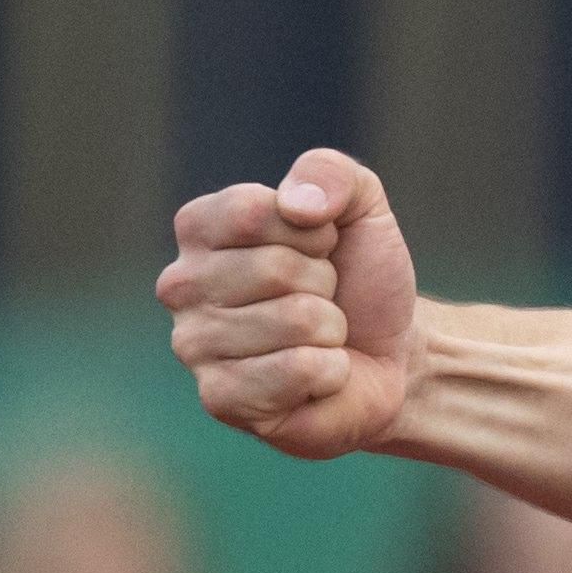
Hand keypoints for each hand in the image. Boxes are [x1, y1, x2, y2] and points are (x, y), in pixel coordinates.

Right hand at [158, 147, 419, 459]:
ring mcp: (194, 346)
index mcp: (200, 229)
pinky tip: (316, 377)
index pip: (250, 210)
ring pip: (295, 320)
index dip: (312, 229)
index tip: (321, 246)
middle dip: (324, 282)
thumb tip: (296, 204)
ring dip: (330, 328)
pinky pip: (299, 369)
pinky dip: (331, 371)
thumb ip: (330, 173)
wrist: (390, 352)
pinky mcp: (220, 398)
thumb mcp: (360, 206)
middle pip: (275, 268)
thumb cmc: (360, 276)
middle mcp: (181, 286)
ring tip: (320, 336)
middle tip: (323, 298)